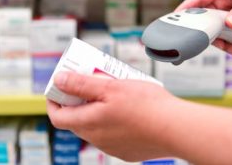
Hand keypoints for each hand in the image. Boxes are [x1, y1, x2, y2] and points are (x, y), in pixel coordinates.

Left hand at [47, 72, 177, 161]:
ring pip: (95, 126)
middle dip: (77, 101)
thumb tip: (59, 80)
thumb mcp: (110, 87)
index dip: (54, 102)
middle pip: (77, 119)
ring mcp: (112, 146)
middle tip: (87, 83)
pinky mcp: (127, 150)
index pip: (58, 117)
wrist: (176, 128)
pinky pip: (110, 133)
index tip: (59, 88)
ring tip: (108, 92)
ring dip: (95, 109)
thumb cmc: (145, 105)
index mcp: (90, 124)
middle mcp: (98, 139)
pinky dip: (109, 119)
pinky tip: (124, 108)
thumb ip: (82, 84)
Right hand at [176, 0, 231, 54]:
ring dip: (217, 39)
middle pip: (203, 14)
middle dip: (205, 28)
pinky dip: (226, 42)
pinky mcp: (230, 22)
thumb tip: (230, 23)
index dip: (186, 6)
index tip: (176, 16)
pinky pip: (221, 32)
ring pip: (212, 26)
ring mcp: (225, 11)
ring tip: (227, 47)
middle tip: (202, 38)